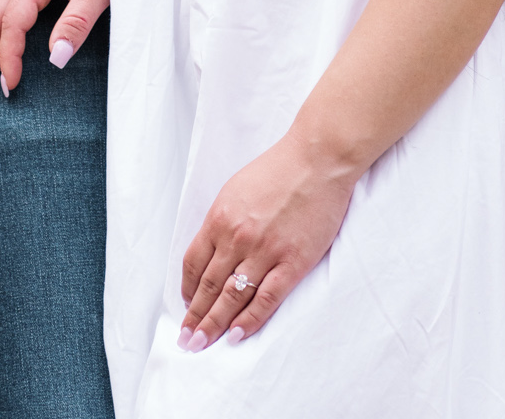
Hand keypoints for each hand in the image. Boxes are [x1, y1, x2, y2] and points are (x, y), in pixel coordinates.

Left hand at [178, 132, 355, 350]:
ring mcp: (265, 251)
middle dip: (195, 316)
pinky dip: (250, 320)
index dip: (188, 289)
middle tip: (186, 340)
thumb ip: (222, 221)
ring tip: (202, 345)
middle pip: (209, 286)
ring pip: (233, 297)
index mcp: (220, 217)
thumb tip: (212, 252)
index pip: (194, 263)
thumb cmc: (278, 170)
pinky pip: (266, 298)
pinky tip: (236, 335)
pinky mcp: (292, 262)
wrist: (317, 160)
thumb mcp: (236, 189)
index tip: (187, 306)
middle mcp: (238, 237)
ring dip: (215, 324)